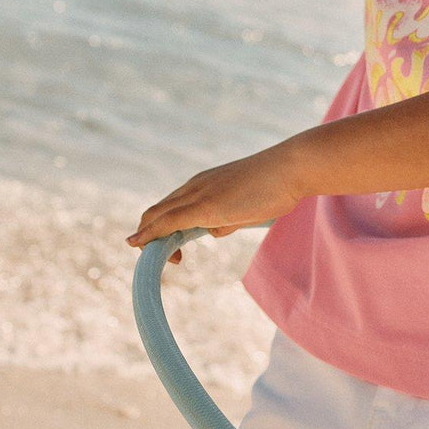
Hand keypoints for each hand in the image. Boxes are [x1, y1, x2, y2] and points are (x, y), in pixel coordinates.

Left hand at [125, 142, 304, 263]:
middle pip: (156, 213)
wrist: (291, 168)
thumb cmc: (275, 186)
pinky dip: (149, 235)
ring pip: (157, 217)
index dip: (159, 230)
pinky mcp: (205, 205)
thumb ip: (226, 219)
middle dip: (148, 238)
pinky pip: (168, 221)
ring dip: (148, 240)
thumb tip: (212, 232)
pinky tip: (137, 245)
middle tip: (159, 260)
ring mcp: (198, 194)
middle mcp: (194, 187)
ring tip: (153, 260)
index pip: (169, 208)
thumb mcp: (245, 208)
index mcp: (203, 186)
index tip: (171, 252)